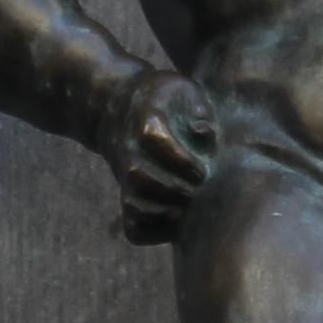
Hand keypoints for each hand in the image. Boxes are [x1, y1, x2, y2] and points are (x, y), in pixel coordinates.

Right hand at [105, 73, 221, 241]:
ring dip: (165, 212)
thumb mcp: (183, 89)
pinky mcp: (128, 198)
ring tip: (190, 210)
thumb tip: (203, 134)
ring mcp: (125, 176)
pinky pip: (133, 228)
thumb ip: (198, 108)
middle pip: (138, 175)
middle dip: (175, 188)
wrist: (119, 109)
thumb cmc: (166, 101)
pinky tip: (178, 224)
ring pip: (133, 203)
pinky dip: (154, 232)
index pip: (153, 139)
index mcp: (145, 119)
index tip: (202, 169)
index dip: (181, 158)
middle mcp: (128, 150)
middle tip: (200, 191)